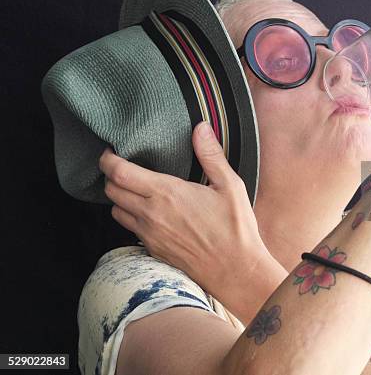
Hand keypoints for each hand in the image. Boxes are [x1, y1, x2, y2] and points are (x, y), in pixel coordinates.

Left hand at [99, 121, 271, 321]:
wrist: (234, 270)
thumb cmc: (235, 227)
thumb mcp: (230, 185)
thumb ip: (211, 155)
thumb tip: (201, 127)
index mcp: (167, 193)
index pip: (120, 173)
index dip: (108, 160)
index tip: (109, 151)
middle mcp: (151, 214)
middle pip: (111, 191)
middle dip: (111, 176)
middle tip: (121, 166)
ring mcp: (149, 235)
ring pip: (116, 211)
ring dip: (119, 198)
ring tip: (133, 189)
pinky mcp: (153, 250)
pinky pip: (129, 229)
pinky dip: (131, 217)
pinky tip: (149, 212)